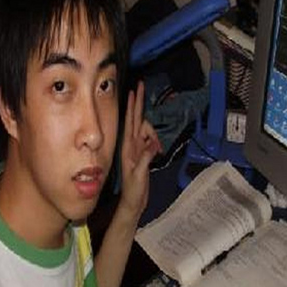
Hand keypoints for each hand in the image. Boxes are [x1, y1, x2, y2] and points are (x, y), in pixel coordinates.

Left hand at [121, 81, 161, 216]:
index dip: (133, 105)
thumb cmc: (134, 190)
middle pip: (137, 118)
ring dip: (154, 135)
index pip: (131, 121)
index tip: (134, 90)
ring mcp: (137, 147)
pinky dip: (155, 142)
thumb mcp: (139, 174)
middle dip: (139, 102)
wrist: (134, 201)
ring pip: (147, 130)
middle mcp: (131, 144)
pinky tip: (157, 150)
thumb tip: (151, 145)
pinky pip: (151, 140)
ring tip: (156, 149)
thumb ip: (144, 158)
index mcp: (128, 147)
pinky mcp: (143, 153)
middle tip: (141, 85)